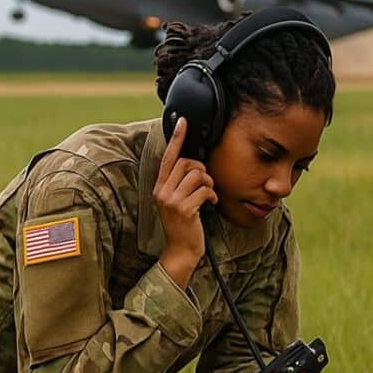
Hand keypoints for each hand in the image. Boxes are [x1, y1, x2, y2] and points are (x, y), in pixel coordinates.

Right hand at [154, 117, 216, 288]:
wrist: (180, 251)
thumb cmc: (184, 225)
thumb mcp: (177, 202)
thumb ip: (180, 184)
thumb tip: (194, 165)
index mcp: (160, 187)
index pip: (168, 157)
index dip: (177, 138)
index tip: (182, 121)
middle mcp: (162, 191)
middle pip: (187, 163)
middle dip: (201, 169)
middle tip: (205, 183)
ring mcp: (172, 200)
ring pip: (198, 175)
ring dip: (209, 183)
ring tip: (208, 194)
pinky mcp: (184, 209)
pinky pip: (205, 190)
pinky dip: (213, 195)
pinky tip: (211, 203)